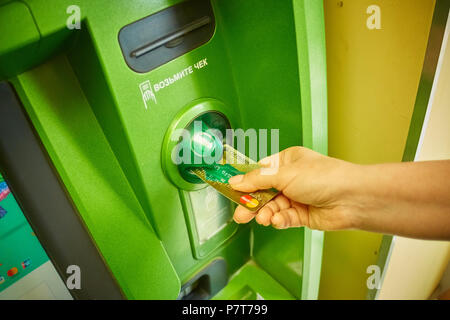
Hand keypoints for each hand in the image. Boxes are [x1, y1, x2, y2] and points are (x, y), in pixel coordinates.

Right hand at [228, 147, 360, 230]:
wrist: (351, 199)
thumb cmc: (324, 177)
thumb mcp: (284, 174)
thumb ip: (257, 180)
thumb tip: (235, 181)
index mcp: (287, 162)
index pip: (259, 171)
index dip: (245, 182)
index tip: (231, 190)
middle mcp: (291, 179)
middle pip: (263, 192)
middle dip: (251, 203)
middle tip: (240, 213)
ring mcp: (296, 197)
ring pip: (271, 207)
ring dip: (265, 213)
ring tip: (260, 218)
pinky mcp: (302, 215)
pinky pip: (284, 218)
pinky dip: (279, 220)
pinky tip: (277, 220)